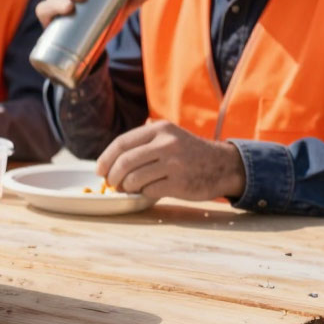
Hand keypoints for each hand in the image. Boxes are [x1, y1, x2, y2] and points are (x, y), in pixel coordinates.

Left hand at [96, 120, 245, 200]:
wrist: (223, 166)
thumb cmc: (188, 153)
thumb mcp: (169, 136)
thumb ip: (143, 142)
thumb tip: (108, 159)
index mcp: (159, 129)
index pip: (122, 143)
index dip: (106, 158)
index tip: (100, 170)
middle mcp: (166, 144)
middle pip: (125, 162)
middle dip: (113, 176)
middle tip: (111, 184)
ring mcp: (174, 164)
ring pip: (134, 178)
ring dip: (126, 187)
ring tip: (127, 189)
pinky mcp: (180, 183)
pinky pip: (149, 191)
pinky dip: (142, 194)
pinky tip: (146, 192)